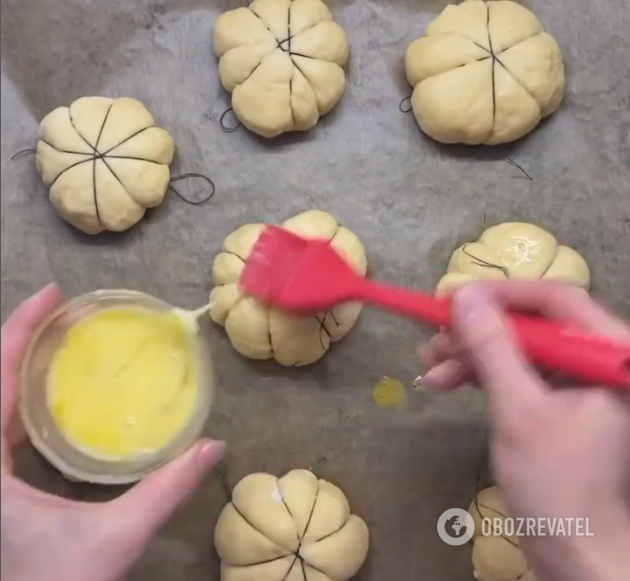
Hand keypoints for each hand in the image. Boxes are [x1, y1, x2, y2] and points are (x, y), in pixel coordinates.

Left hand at [1, 285, 223, 580]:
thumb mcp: (116, 538)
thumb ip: (166, 490)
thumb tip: (214, 446)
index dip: (19, 332)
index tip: (50, 296)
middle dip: (18, 338)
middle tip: (58, 308)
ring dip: (15, 364)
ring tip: (52, 335)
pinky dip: (16, 395)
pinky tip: (44, 389)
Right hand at [419, 281, 629, 580]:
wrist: (570, 547)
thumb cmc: (554, 481)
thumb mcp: (518, 409)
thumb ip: (492, 348)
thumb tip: (463, 296)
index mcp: (607, 355)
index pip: (556, 300)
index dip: (502, 294)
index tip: (453, 299)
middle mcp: (595, 359)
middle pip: (530, 323)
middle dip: (477, 332)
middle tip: (433, 340)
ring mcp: (574, 380)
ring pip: (516, 347)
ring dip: (470, 354)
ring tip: (429, 368)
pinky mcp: (555, 399)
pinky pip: (514, 371)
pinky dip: (479, 374)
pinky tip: (446, 380)